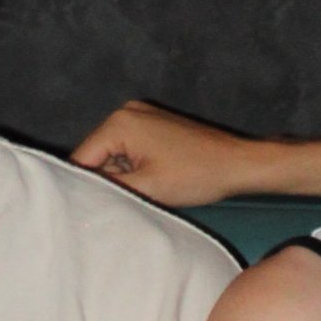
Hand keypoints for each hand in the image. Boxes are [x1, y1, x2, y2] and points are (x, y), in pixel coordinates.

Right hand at [70, 100, 268, 208]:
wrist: (238, 163)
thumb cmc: (198, 174)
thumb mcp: (148, 188)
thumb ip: (110, 189)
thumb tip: (84, 195)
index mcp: (120, 122)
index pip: (82, 159)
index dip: (86, 188)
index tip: (92, 209)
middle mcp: (126, 111)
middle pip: (97, 155)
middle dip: (108, 179)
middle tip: (128, 200)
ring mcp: (142, 115)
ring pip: (114, 154)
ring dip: (124, 174)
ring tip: (147, 188)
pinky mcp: (155, 124)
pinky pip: (130, 148)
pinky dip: (136, 166)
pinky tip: (155, 178)